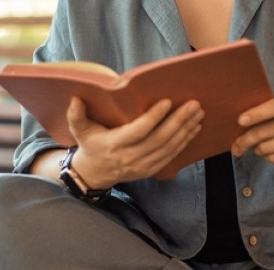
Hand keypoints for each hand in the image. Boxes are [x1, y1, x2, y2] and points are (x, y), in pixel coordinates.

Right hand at [66, 97, 203, 188]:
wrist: (94, 173)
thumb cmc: (89, 145)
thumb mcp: (79, 131)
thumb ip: (75, 115)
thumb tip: (76, 99)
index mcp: (114, 145)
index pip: (137, 131)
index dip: (153, 118)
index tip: (167, 101)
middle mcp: (130, 157)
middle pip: (159, 139)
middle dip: (178, 121)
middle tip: (193, 104)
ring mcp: (142, 166)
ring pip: (169, 148)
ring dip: (186, 130)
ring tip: (198, 113)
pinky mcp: (151, 170)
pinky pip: (171, 156)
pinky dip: (185, 142)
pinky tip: (194, 128)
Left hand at [230, 95, 273, 167]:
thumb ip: (264, 109)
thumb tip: (237, 122)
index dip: (257, 113)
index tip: (240, 121)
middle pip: (263, 132)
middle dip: (245, 140)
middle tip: (236, 145)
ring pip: (265, 147)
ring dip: (257, 148)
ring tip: (261, 145)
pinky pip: (273, 158)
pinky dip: (267, 156)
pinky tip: (272, 151)